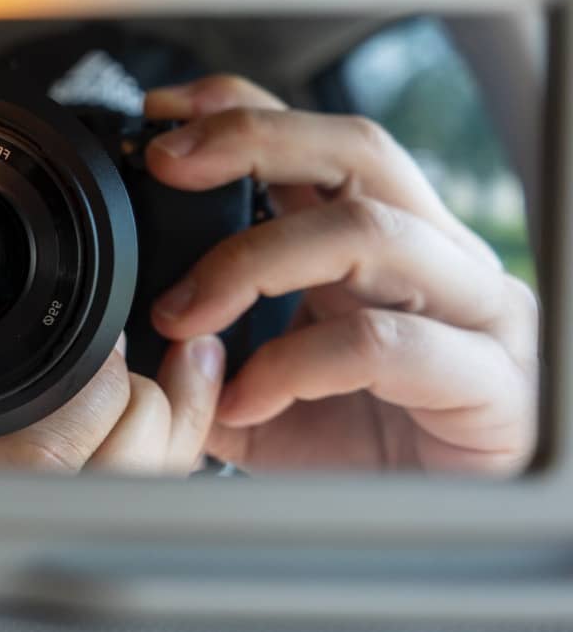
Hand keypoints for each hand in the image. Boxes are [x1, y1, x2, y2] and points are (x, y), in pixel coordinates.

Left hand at [144, 75, 538, 474]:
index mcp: (385, 242)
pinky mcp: (491, 381)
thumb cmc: (369, 442)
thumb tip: (140, 325)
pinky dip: (296, 365)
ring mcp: (474, 312)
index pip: (322, 142)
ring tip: (183, 314)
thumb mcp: (269, 383)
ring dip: (254, 262)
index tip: (163, 116)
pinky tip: (246, 398)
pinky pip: (383, 344)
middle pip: (357, 151)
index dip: (246, 109)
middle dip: (252, 141)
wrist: (447, 521)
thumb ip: (216, 350)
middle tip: (167, 165)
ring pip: (370, 232)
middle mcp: (435, 257)